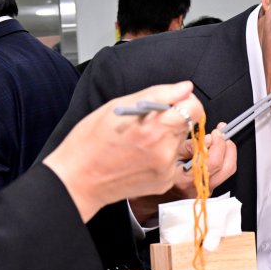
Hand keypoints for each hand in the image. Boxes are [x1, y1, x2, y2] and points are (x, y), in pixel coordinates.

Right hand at [44, 81, 204, 221]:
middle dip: (172, 119)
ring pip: (179, 142)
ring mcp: (165, 169)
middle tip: (147, 122)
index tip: (174, 102)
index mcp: (153, 127)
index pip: (194, 108)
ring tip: (140, 141)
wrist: (76, 180)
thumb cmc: (90, 140)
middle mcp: (164, 150)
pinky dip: (162, 155)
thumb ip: (159, 94)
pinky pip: (173, 160)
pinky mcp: (164, 182)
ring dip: (167, 137)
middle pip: (186, 124)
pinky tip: (140, 156)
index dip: (185, 101)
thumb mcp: (118, 106)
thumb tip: (186, 87)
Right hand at [130, 125, 237, 223]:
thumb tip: (206, 139)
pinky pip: (221, 175)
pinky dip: (222, 160)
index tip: (215, 132)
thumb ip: (187, 147)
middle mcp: (199, 189)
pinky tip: (215, 150)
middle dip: (227, 146)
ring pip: (227, 172)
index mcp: (187, 181)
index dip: (217, 144)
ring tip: (222, 140)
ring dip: (228, 153)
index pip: (213, 162)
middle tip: (222, 133)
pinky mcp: (206, 192)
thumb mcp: (166, 157)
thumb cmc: (153, 177)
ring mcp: (204, 192)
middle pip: (226, 167)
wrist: (148, 203)